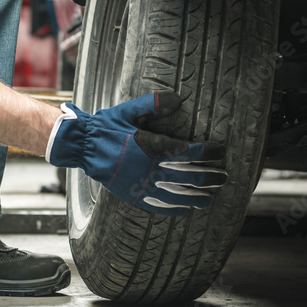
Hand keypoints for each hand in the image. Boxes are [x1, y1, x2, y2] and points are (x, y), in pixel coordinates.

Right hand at [46, 92, 226, 215]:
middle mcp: (152, 168)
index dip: (209, 152)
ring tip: (211, 197)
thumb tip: (178, 98)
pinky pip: (161, 206)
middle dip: (211, 176)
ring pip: (179, 194)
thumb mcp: (128, 111)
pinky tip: (186, 209)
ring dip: (198, 196)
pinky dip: (176, 208)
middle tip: (224, 176)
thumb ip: (153, 104)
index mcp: (153, 146)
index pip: (191, 151)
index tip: (220, 151)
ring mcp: (143, 185)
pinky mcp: (134, 196)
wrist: (82, 147)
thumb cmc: (105, 127)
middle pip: (191, 176)